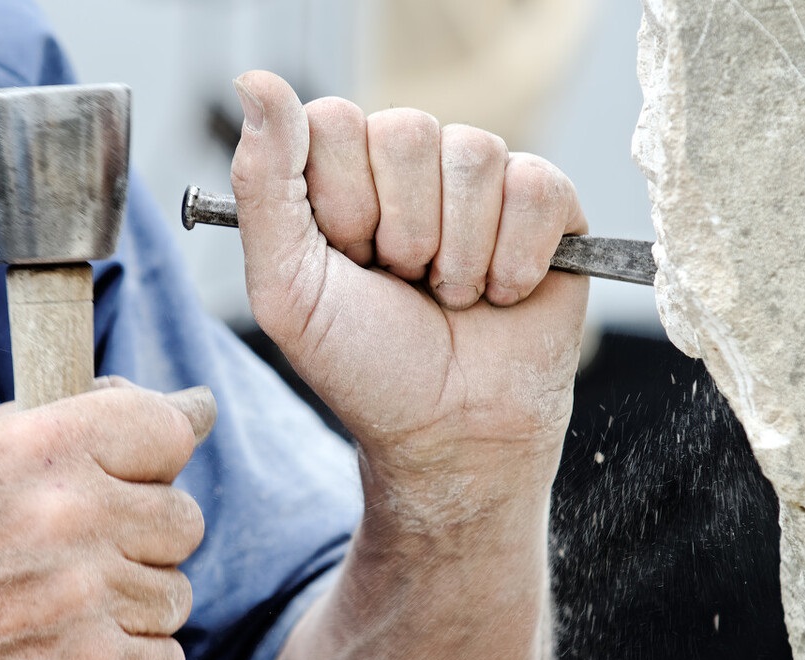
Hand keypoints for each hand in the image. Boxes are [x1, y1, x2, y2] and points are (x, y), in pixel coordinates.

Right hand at [0, 381, 213, 659]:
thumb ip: (80, 417)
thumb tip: (194, 407)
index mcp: (36, 448)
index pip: (167, 430)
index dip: (158, 458)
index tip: (142, 474)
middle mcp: (65, 516)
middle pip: (183, 519)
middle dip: (143, 539)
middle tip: (83, 556)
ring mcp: (83, 599)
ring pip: (176, 592)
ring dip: (133, 605)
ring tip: (66, 608)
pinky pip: (167, 657)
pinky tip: (73, 651)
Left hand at [231, 71, 587, 525]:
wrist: (451, 433)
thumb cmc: (367, 366)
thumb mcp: (289, 288)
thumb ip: (263, 185)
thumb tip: (256, 81)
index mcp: (345, 175)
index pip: (333, 120)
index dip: (342, 202)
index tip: (349, 260)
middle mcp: (413, 166)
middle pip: (407, 130)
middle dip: (403, 233)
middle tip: (405, 284)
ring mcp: (483, 181)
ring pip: (475, 154)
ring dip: (459, 255)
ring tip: (453, 296)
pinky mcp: (548, 204)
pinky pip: (538, 185)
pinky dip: (516, 259)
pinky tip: (504, 294)